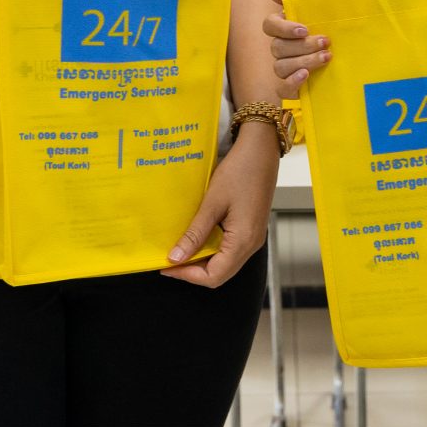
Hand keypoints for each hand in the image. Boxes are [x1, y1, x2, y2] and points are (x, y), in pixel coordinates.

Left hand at [161, 121, 278, 286]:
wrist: (261, 151)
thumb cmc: (239, 172)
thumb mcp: (212, 202)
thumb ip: (195, 234)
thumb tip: (176, 258)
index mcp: (243, 241)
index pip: (214, 276)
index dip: (188, 276)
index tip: (166, 265)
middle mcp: (251, 245)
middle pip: (220, 274)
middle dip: (193, 271)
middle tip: (170, 259)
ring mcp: (253, 238)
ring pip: (225, 263)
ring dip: (202, 261)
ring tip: (180, 249)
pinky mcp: (251, 229)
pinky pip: (230, 251)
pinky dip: (212, 251)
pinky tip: (197, 238)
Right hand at [258, 0, 325, 95]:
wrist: (348, 54)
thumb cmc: (324, 26)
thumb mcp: (312, 7)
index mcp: (282, 28)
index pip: (270, 25)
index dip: (284, 28)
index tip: (304, 28)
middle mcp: (279, 48)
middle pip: (278, 47)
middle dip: (302, 45)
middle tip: (325, 41)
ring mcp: (284, 68)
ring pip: (281, 66)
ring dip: (304, 61)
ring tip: (326, 57)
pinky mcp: (291, 87)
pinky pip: (282, 88)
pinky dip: (292, 82)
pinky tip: (306, 75)